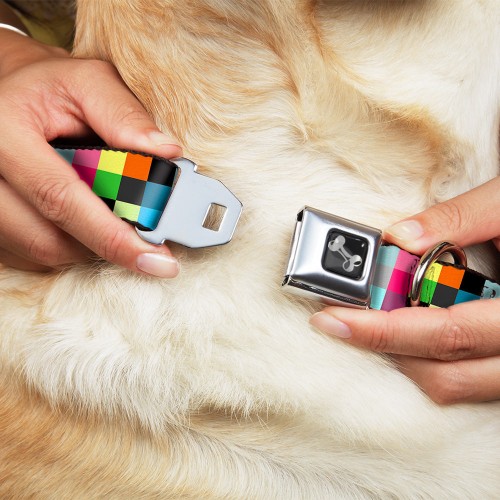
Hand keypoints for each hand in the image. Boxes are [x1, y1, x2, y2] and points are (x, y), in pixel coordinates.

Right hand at [0, 29, 181, 276]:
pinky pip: (30, 255)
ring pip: (41, 252)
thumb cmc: (49, 87)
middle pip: (48, 239)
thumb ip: (125, 115)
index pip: (61, 198)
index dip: (113, 236)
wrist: (6, 93)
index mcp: (4, 132)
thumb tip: (167, 154)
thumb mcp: (88, 82)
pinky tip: (83, 221)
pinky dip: (67, 245)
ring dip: (88, 245)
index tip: (157, 261)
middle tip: (147, 243)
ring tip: (111, 218)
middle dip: (106, 245)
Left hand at [310, 177, 499, 403]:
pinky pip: (469, 380)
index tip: (332, 318)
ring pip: (456, 386)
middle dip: (383, 347)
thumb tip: (400, 237)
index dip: (383, 330)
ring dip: (406, 358)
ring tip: (371, 323)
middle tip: (338, 320)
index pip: (445, 333)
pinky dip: (431, 360)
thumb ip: (460, 218)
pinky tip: (410, 329)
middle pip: (444, 373)